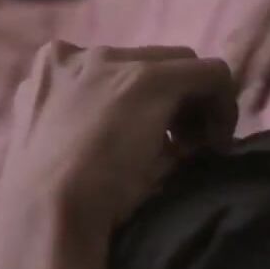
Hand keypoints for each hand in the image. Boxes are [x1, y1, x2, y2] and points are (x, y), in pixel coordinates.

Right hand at [0, 42, 236, 233]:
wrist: (47, 212)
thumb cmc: (50, 198)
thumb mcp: (65, 149)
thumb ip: (94, 126)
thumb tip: (157, 137)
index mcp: (48, 71)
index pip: (113, 74)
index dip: (141, 108)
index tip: (154, 143)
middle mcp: (77, 55)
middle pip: (147, 65)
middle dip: (169, 103)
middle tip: (180, 149)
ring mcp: (114, 63)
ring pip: (180, 66)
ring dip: (193, 105)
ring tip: (194, 151)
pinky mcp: (151, 78)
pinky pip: (212, 74)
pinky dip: (222, 106)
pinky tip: (215, 145)